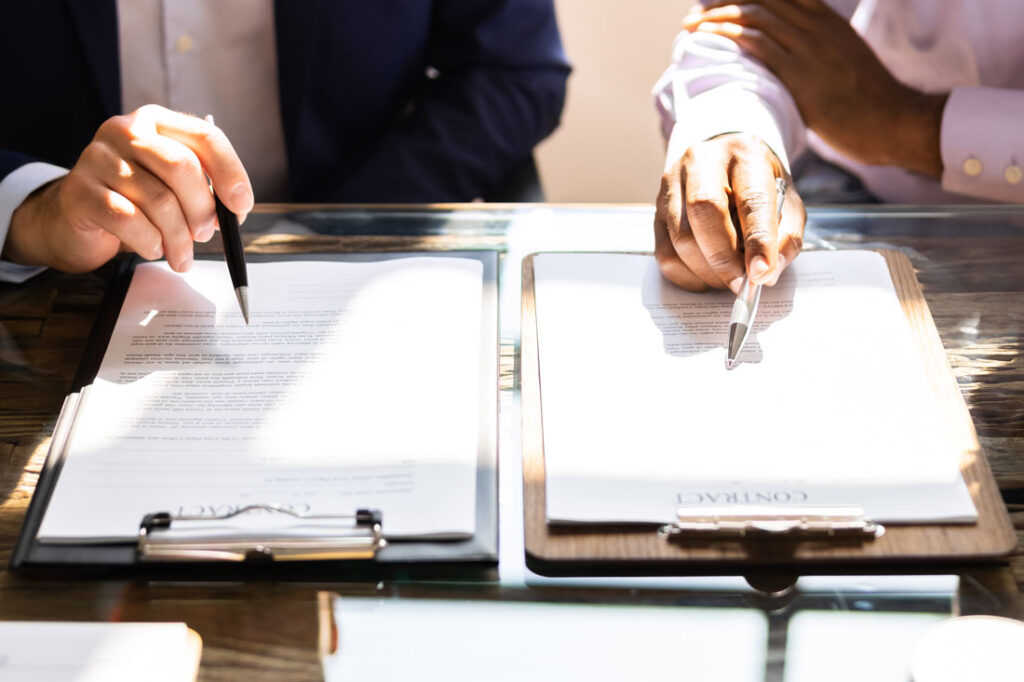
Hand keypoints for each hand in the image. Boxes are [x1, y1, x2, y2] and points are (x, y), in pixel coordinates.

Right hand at [5, 105, 252, 273]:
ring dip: (179, 237)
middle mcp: (125, 131)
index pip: (205, 136)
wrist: (76, 219)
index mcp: (156, 122)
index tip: (242, 206)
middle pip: (181, 167)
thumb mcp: (173, 186)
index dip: (231, 172)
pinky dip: (150, 242)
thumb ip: (204, 188)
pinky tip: (153, 249)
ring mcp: (97, 158)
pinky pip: (128, 220)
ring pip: (158, 200)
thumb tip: (235, 210)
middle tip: (205, 235)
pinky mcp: (79, 191)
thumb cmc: (135, 201)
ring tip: (182, 254)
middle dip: (202, 209)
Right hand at [655, 133, 804, 291]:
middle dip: (724, 258)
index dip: (757, 240)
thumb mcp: (788, 203)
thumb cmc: (759, 186)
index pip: (751, 199)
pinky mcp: (656, 209)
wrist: (725, 161)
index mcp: (745, 154)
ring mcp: (672, 184)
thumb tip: (766, 274)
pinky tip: (707, 275)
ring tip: (728, 278)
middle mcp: (702, 161)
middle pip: (704, 210)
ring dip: (706, 270)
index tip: (761, 273)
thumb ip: (786, 237)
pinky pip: (664, 253)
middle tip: (741, 284)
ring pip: (681, 237)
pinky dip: (687, 275)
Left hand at [683, 0, 946, 176]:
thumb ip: (816, 52)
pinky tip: (709, 37)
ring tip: (692, 25)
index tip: (718, 1)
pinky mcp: (801, 73)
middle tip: (696, 13)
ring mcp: (809, 48)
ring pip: (754, 16)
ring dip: (716, 17)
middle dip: (723, 2)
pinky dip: (728, 36)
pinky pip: (758, 44)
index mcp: (826, 20)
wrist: (893, 120)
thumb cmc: (868, 102)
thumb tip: (787, 62)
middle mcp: (817, 26)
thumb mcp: (842, 62)